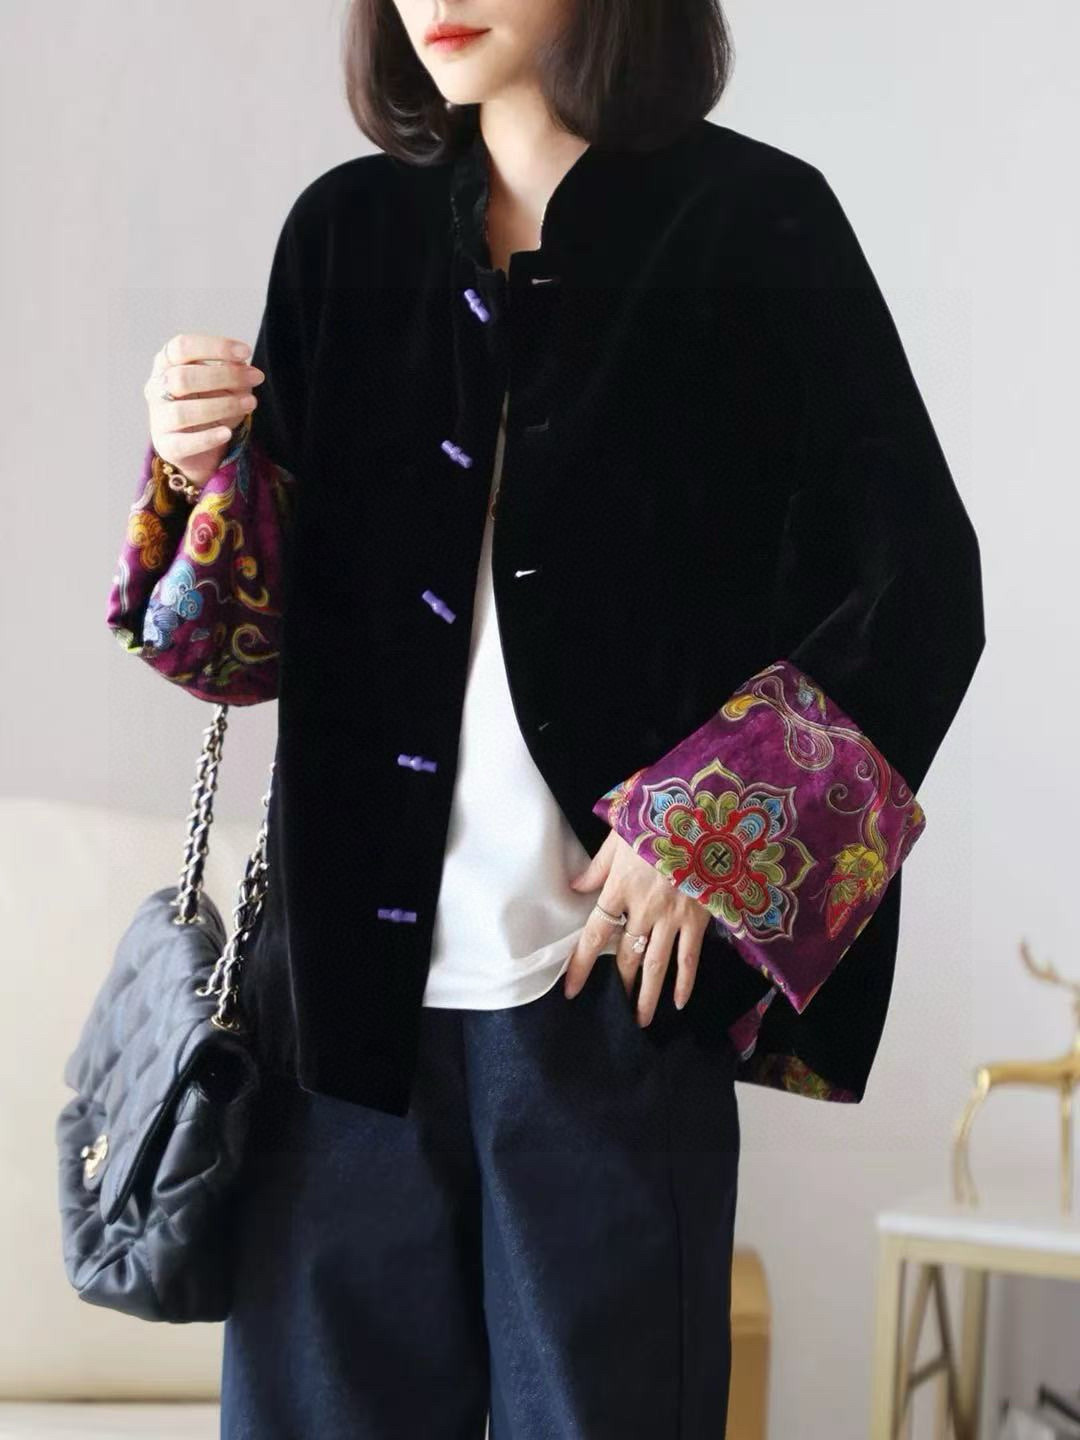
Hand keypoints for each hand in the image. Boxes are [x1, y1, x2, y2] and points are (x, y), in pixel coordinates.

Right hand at [145, 332, 264, 488]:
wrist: (198, 446)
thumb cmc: (209, 403)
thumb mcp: (223, 383)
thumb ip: (231, 372)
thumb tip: (242, 365)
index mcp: (166, 364)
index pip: (181, 347)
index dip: (213, 347)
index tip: (246, 351)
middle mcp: (157, 388)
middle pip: (182, 377)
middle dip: (224, 376)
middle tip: (257, 377)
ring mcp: (159, 418)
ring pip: (183, 412)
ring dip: (222, 406)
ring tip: (251, 403)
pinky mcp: (167, 446)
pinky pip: (184, 443)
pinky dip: (207, 438)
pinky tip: (227, 433)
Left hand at [563, 829, 710, 1025]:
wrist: (706, 815)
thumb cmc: (660, 819)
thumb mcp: (622, 834)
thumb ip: (599, 865)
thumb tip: (575, 886)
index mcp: (621, 887)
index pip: (595, 934)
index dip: (582, 965)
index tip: (572, 989)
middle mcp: (644, 908)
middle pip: (626, 956)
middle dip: (619, 986)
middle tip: (615, 1010)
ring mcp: (673, 916)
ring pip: (656, 965)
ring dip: (647, 995)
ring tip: (641, 1020)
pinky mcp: (699, 917)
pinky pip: (690, 957)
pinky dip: (685, 981)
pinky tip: (679, 1002)